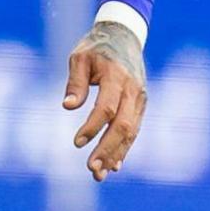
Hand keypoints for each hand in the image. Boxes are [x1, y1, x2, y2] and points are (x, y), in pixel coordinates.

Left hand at [62, 18, 147, 181]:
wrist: (124, 35)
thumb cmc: (96, 47)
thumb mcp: (79, 57)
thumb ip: (75, 82)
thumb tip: (67, 106)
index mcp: (117, 75)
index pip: (107, 107)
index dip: (93, 127)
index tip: (76, 143)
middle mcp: (133, 89)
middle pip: (123, 125)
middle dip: (107, 149)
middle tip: (91, 169)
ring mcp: (140, 98)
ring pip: (131, 132)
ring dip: (115, 155)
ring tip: (99, 175)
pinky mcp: (141, 104)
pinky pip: (135, 130)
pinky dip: (124, 148)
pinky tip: (113, 166)